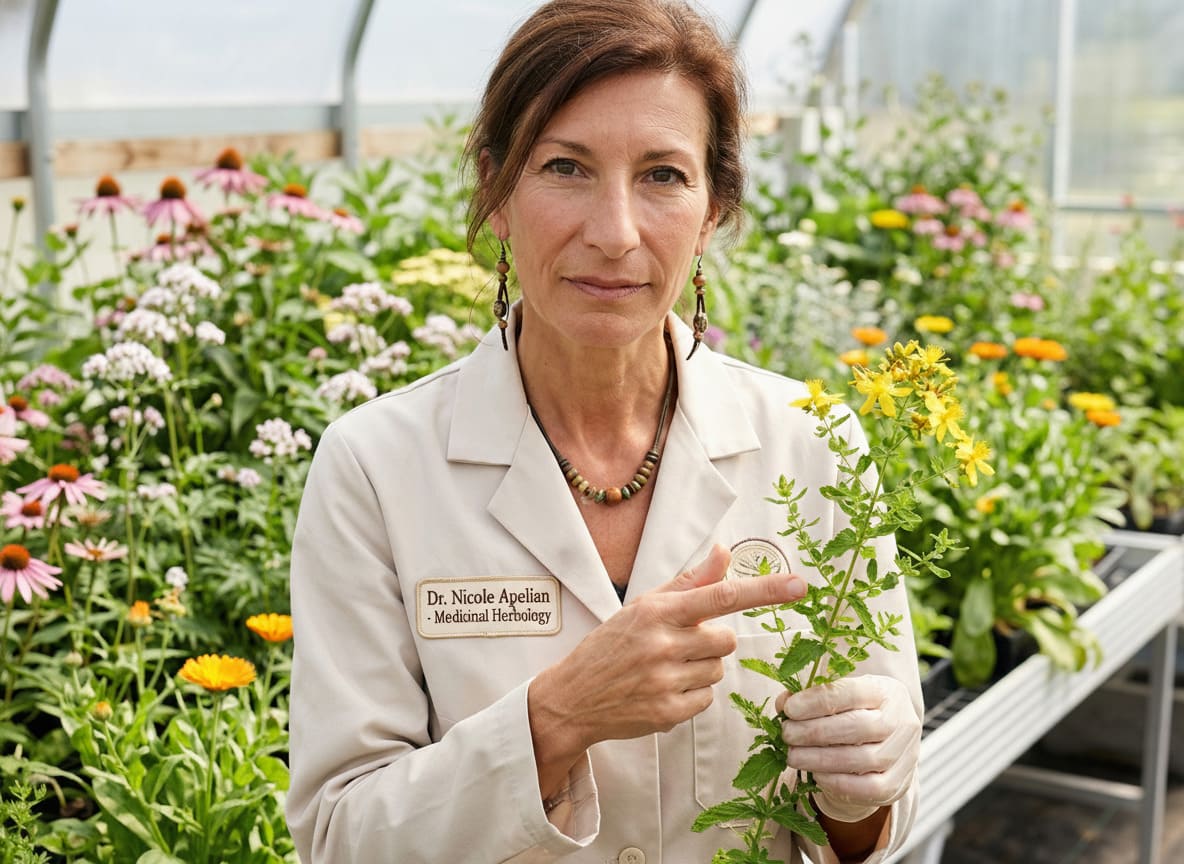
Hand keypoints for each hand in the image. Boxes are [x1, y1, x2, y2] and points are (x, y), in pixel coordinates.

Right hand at [528, 544, 805, 795]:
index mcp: (656, 611)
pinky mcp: (667, 712)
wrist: (572, 697)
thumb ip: (689, 582)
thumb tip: (724, 553)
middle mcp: (662, 643)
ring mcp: (665, 680)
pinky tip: (661, 690)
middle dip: (711, 641)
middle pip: (726, 639)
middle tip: (679, 645)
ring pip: (717, 669)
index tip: (799, 585)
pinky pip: (706, 698)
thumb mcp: (643, 606)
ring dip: (700, 668)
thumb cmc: (611, 645)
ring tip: (664, 669)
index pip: (720, 595)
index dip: (765, 591)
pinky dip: (691, 694)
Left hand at [776, 675, 919, 822]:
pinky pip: (869, 787)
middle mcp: (902, 721)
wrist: (886, 745)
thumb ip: (811, 697)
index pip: (852, 692)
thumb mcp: (839, 697)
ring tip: (793, 756)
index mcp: (886, 691)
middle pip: (857, 727)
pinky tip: (816, 775)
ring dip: (820, 759)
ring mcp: (905, 754)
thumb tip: (783, 703)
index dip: (817, 701)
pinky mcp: (899, 784)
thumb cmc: (856, 713)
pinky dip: (838, 782)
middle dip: (814, 732)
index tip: (789, 709)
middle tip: (786, 734)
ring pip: (862, 759)